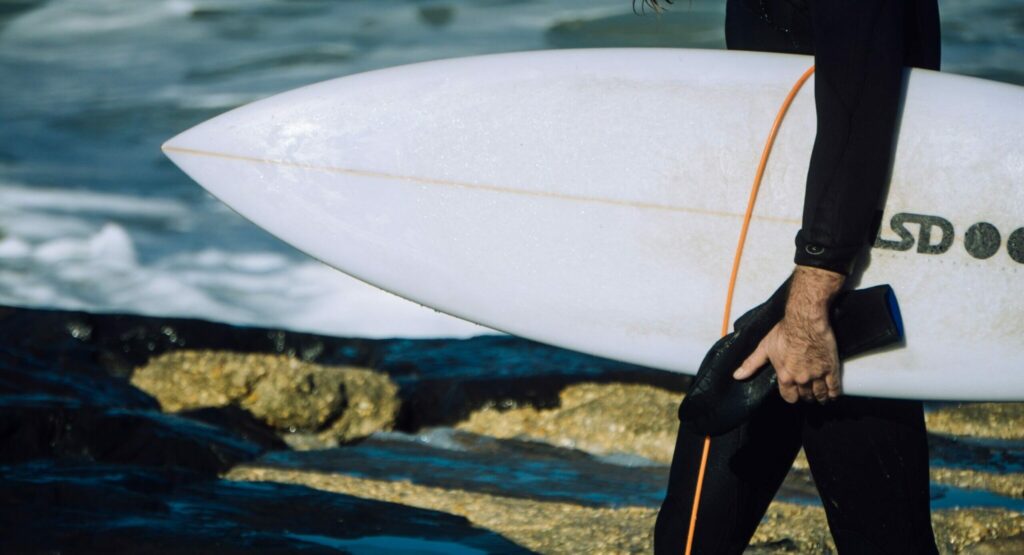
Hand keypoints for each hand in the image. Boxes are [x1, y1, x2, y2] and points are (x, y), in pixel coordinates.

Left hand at [732, 266, 844, 403]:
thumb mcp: (765, 347)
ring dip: (820, 397)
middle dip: (806, 396)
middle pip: (805, 396)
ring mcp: (817, 375)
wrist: (805, 321)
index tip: (794, 392)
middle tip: (808, 393)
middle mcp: (801, 379)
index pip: (789, 397)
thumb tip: (737, 376)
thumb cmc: (783, 332)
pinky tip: (832, 395)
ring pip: (820, 394)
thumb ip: (751, 364)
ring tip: (821, 397)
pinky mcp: (831, 369)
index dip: (792, 396)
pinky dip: (834, 394)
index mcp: (784, 376)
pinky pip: (834, 388)